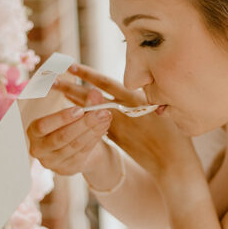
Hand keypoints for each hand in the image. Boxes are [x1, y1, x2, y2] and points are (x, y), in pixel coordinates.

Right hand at [26, 87, 111, 175]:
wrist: (75, 150)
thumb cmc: (69, 126)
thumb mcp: (75, 114)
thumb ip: (85, 103)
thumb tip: (96, 92)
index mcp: (33, 132)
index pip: (43, 126)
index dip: (61, 118)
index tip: (79, 109)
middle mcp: (39, 150)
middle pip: (61, 137)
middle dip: (84, 123)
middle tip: (101, 112)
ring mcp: (52, 162)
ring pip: (74, 145)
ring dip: (93, 130)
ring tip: (106, 118)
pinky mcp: (66, 169)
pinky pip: (83, 152)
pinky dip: (95, 139)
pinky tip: (104, 128)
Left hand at [54, 63, 202, 185]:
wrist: (173, 162)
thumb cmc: (175, 132)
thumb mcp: (164, 106)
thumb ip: (146, 95)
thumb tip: (137, 85)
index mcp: (133, 100)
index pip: (104, 84)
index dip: (86, 74)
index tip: (70, 66)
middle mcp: (121, 112)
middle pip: (91, 97)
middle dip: (71, 87)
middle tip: (52, 79)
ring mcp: (117, 127)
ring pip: (91, 111)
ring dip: (74, 101)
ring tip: (59, 91)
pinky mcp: (118, 139)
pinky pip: (96, 124)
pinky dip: (85, 117)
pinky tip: (76, 113)